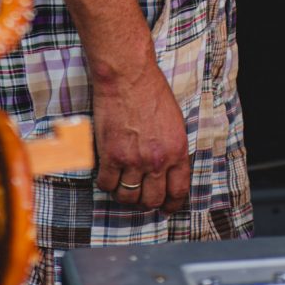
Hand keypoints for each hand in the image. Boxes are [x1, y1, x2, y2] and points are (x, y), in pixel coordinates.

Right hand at [93, 61, 190, 213]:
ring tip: (122, 184)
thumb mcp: (174, 122)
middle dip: (146, 201)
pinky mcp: (111, 156)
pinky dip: (106, 183)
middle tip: (140, 195)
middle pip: (152, 199)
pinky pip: (107, 184)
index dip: (171, 205)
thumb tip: (167, 170)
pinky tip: (108, 173)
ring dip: (125, 194)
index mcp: (177, 151)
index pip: (178, 191)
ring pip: (128, 197)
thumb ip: (172, 148)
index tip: (166, 208)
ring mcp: (133, 160)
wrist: (128, 76)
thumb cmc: (151, 91)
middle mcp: (158, 160)